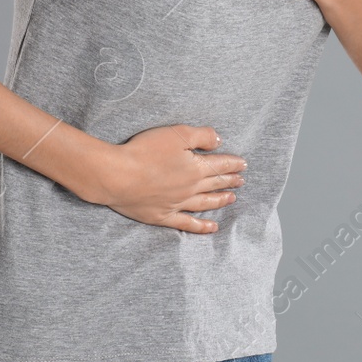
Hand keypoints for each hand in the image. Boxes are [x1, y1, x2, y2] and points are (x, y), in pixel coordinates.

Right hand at [87, 124, 246, 233]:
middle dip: (229, 181)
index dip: (233, 164)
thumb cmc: (145, 151)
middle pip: (215, 184)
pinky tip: (212, 228)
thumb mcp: (177, 134)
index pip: (220, 165)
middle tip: (241, 181)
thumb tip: (220, 141)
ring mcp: (177, 204)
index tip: (243, 165)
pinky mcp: (162, 216)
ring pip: (205, 203)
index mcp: (195, 168)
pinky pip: (187, 224)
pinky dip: (201, 227)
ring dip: (220, 200)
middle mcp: (190, 188)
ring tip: (232, 198)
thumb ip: (201, 136)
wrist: (118, 176)